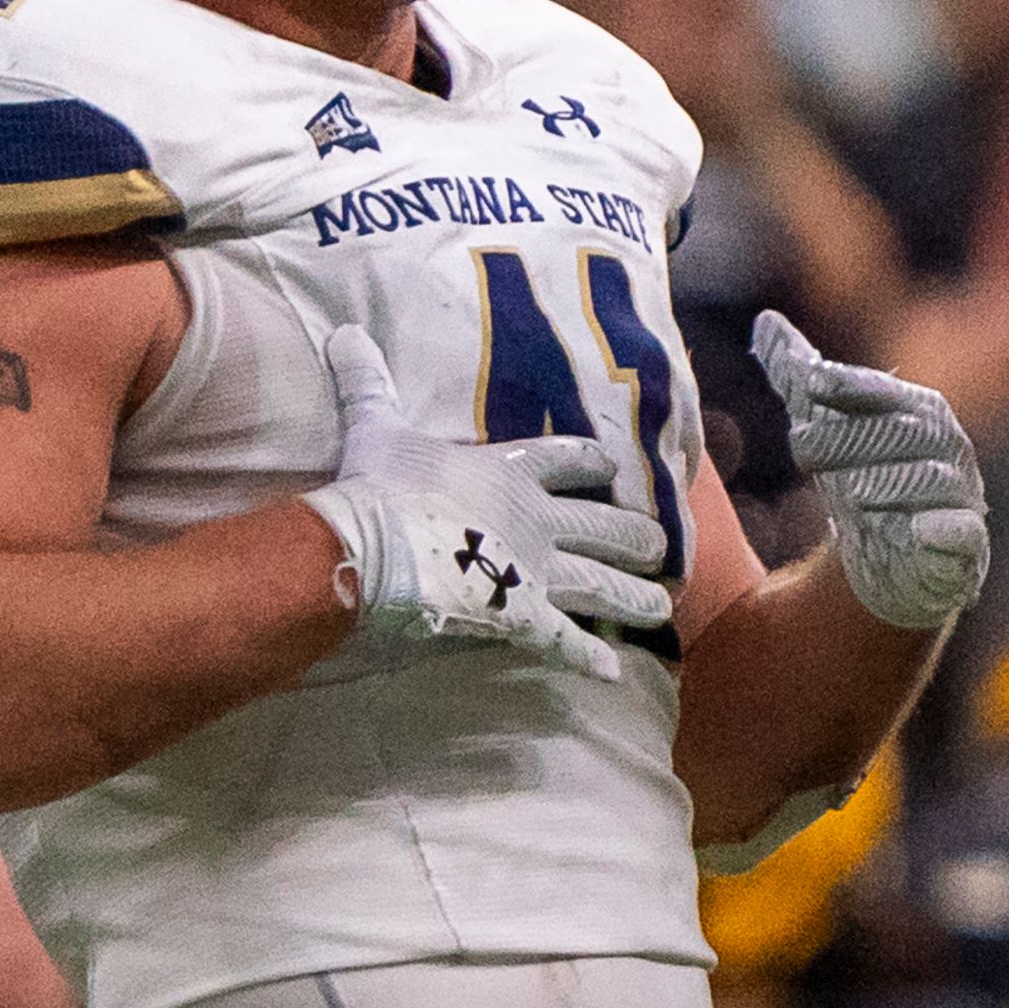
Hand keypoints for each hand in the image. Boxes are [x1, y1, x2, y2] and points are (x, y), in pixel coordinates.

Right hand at [303, 325, 672, 680]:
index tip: (618, 466)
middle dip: (636, 537)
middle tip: (662, 548)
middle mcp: (538, 521)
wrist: (373, 548)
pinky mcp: (521, 618)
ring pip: (601, 585)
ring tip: (662, 608)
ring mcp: (536, 571)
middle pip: (603, 526)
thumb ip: (369, 386)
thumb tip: (346, 335)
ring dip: (634, 598)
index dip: (594, 461)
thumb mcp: (376, 428)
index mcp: (511, 471)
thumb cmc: (378, 487)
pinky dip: (587, 658)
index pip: (568, 458)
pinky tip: (613, 672)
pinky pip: (562, 642)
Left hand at [753, 310, 988, 629]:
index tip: (808, 383)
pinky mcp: (965, 546)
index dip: (847, 386)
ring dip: (888, 484)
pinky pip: (960, 533)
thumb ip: (800, 377)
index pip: (882, 392)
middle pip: (898, 433)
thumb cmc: (867, 474)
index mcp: (918, 410)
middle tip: (798, 446)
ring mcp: (959, 495)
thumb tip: (764, 321)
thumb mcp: (830, 426)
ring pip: (927, 481)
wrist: (904, 554)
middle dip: (848, 437)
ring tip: (850, 494)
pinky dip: (942, 530)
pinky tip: (914, 532)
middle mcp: (945, 446)